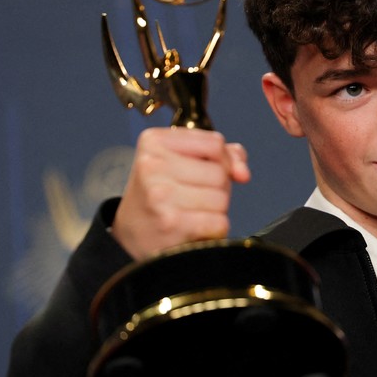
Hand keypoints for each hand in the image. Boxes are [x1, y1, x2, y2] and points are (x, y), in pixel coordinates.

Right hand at [111, 127, 250, 259]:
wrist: (133, 236)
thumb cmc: (162, 195)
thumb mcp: (181, 162)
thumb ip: (221, 155)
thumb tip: (242, 173)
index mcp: (154, 141)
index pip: (215, 143)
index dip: (222, 160)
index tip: (207, 172)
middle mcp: (152, 165)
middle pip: (219, 172)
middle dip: (217, 188)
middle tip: (192, 197)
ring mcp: (160, 194)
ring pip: (221, 198)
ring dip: (215, 210)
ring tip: (191, 213)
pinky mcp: (172, 222)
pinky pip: (219, 222)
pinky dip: (214, 229)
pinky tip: (194, 228)